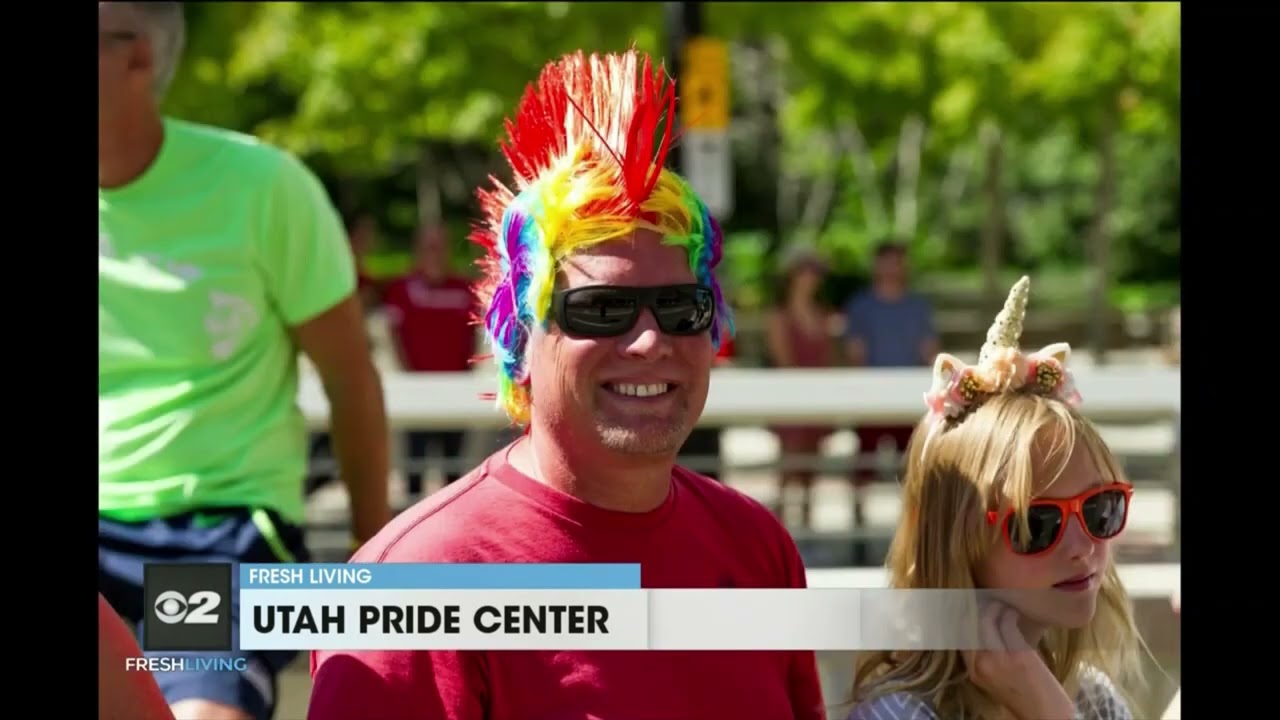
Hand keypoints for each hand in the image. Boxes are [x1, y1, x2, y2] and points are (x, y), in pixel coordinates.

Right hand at [962, 601, 1075, 719]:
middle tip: (981, 598)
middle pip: (966, 624)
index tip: (963, 603)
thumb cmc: (1024, 697)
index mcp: (973, 671)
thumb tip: (986, 631)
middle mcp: (980, 664)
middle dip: (973, 607)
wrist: (1043, 716)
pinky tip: (1014, 614)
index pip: (955, 636)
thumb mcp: (995, 679)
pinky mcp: (1017, 655)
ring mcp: (997, 660)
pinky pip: (1007, 624)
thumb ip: (987, 658)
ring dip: (994, 607)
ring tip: (1001, 604)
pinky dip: (1009, 614)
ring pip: (986, 620)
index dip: (957, 616)